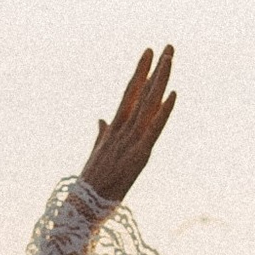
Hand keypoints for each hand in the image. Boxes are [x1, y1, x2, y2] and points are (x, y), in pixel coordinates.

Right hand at [82, 44, 175, 204]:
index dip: (140, 73)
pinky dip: (163, 112)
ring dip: (160, 80)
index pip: (129, 94)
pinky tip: (173, 94)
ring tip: (170, 58)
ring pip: (148, 104)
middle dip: (155, 69)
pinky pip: (153, 130)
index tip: (149, 53)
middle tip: (167, 46)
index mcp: (113, 130)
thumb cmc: (89, 187)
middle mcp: (122, 131)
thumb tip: (102, 118)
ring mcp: (130, 142)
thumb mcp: (96, 155)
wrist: (81, 208)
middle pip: (142, 93)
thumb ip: (101, 135)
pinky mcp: (139, 156)